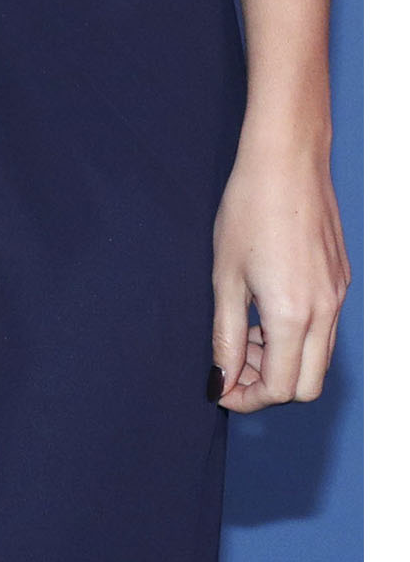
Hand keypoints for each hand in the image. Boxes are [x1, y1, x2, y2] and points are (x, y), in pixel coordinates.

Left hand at [211, 134, 345, 411]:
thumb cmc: (248, 210)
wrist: (286, 163)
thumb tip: (221, 378)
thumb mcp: (225, 277)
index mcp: (294, 315)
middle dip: (268, 386)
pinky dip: (297, 337)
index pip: (282, 388)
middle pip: (308, 385)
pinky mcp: (341, 283)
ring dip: (282, 361)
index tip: (220, 388)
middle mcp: (326, 312)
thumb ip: (225, 335)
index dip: (248, 398)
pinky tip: (264, 311)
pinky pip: (325, 330)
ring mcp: (339, 298)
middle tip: (232, 365)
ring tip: (244, 333)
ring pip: (319, 359)